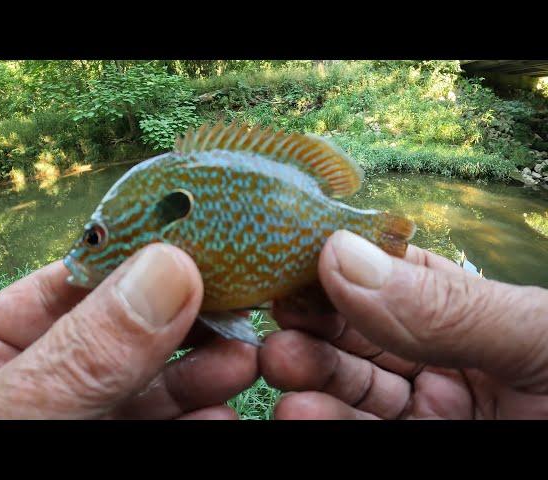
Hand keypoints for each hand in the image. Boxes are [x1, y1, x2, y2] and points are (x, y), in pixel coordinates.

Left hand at [0, 244, 257, 418]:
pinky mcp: (129, 449)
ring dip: (205, 369)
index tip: (201, 247)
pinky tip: (223, 414)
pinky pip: (171, 429)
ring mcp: (95, 420)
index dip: (140, 259)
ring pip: (159, 384)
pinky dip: (203, 419)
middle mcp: (53, 379)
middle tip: (238, 308)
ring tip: (244, 359)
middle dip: (186, 318)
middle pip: (132, 329)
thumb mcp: (2, 421)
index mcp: (0, 346)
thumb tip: (167, 271)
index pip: (78, 282)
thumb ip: (79, 357)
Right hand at [261, 230, 547, 418]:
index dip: (342, 268)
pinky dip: (324, 422)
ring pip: (352, 392)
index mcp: (474, 319)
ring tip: (281, 367)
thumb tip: (342, 255)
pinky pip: (360, 436)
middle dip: (316, 328)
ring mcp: (429, 416)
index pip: (392, 280)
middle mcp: (443, 365)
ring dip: (311, 379)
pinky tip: (299, 412)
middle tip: (279, 327)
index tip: (294, 265)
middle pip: (359, 337)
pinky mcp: (413, 453)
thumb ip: (444, 306)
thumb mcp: (542, 341)